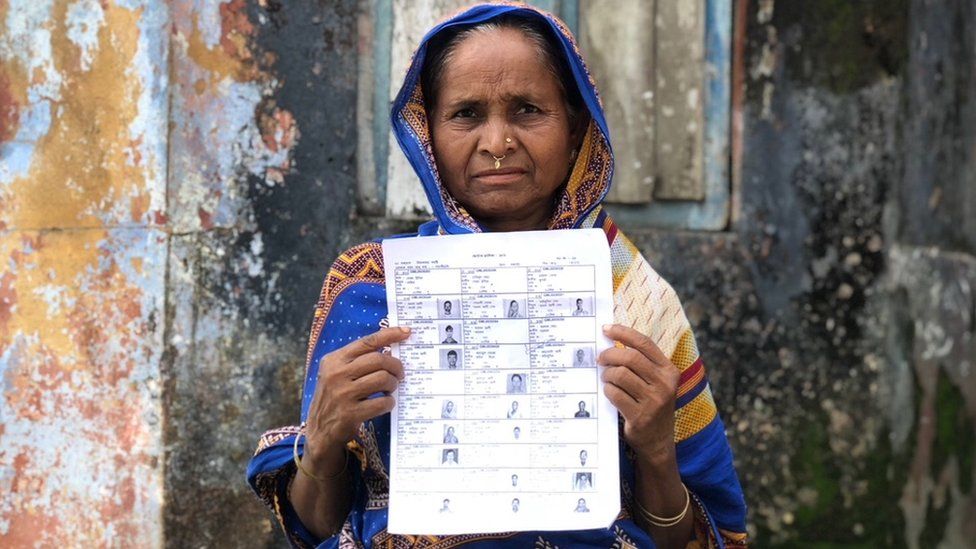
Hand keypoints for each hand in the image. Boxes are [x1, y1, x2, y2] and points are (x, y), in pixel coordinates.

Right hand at [303, 326, 410, 472]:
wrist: (320, 431)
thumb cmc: (334, 397)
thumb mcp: (337, 374)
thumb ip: (357, 361)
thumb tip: (390, 350)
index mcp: (334, 360)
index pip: (367, 341)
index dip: (390, 335)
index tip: (407, 332)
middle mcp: (336, 374)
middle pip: (378, 360)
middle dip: (396, 366)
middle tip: (400, 374)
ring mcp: (342, 394)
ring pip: (382, 379)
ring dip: (392, 384)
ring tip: (390, 389)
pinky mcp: (350, 413)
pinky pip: (382, 403)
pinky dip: (389, 403)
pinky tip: (385, 403)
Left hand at [597, 324, 679, 461]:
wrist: (658, 441)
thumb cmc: (652, 405)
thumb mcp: (656, 382)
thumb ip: (642, 364)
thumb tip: (611, 341)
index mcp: (669, 371)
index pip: (644, 343)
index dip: (623, 333)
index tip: (606, 329)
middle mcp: (665, 384)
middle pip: (630, 357)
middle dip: (610, 355)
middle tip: (600, 359)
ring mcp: (654, 401)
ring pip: (620, 375)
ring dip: (607, 374)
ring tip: (606, 378)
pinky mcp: (640, 416)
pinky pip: (615, 394)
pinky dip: (607, 390)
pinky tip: (609, 392)